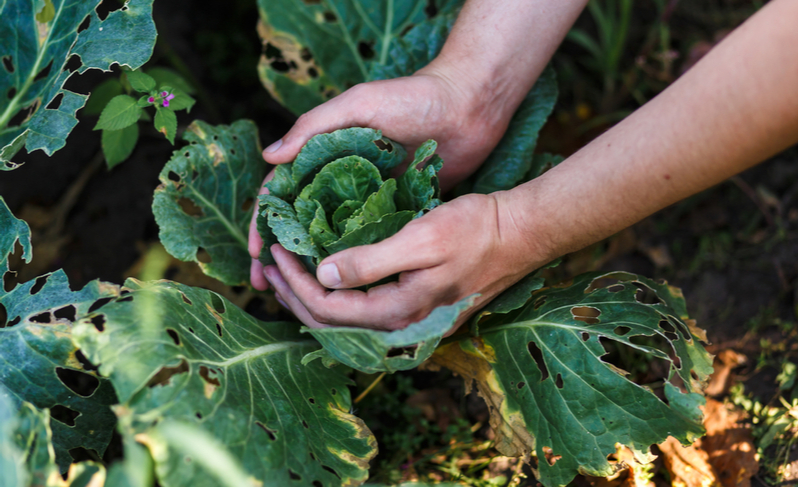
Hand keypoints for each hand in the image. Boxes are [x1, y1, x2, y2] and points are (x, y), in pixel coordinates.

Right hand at [249, 66, 513, 289]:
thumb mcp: (361, 103)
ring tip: (301, 296)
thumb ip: (316, 126)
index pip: (282, 193)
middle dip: (282, 254)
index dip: (265, 223)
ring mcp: (367, 198)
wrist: (467, 107)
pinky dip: (353, 262)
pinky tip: (345, 287)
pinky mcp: (396, 210)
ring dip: (313, 265)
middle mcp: (339, 180)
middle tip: (268, 286)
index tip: (257, 256)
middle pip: (299, 222)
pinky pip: (369, 240)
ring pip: (331, 237)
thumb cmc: (412, 97)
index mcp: (322, 154)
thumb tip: (269, 156)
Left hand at [260, 192, 550, 331]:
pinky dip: (337, 293)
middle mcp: (402, 325)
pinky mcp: (418, 305)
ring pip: (346, 319)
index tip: (276, 251)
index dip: (296, 283)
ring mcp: (412, 319)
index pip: (329, 309)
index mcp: (398, 312)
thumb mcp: (421, 240)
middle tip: (270, 264)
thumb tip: (324, 274)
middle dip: (295, 294)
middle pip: (333, 323)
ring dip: (313, 296)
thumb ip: (371, 262)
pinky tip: (328, 275)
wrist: (519, 234)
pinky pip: (364, 309)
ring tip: (288, 272)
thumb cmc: (474, 230)